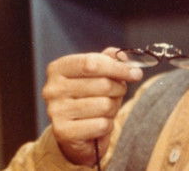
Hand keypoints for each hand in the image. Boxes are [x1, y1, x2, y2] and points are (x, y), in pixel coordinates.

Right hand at [42, 47, 142, 165]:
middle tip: (117, 93)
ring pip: (104, 105)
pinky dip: (107, 126)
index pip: (92, 63)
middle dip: (119, 89)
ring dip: (113, 108)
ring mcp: (56, 111)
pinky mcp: (63, 132)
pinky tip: (98, 124)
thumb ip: (111, 60)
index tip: (136, 73)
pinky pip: (101, 125)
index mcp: (58, 69)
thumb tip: (124, 56)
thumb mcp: (99, 74)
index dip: (119, 68)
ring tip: (105, 110)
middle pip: (103, 84)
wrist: (75, 132)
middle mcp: (52, 89)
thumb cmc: (90, 97)